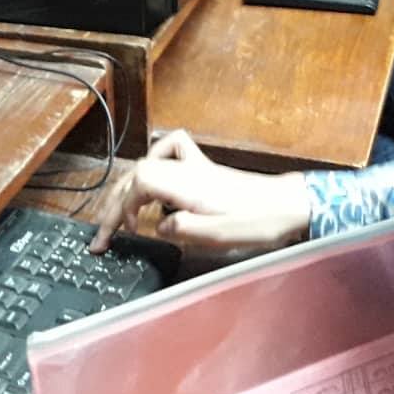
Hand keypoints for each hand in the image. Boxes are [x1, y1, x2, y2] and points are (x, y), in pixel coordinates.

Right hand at [88, 130, 311, 254]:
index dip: (121, 208)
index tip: (119, 234)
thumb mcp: (219, 235)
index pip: (138, 182)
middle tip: (105, 234)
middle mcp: (186, 169)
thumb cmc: (257, 221)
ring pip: (147, 166)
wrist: (288, 205)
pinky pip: (167, 158)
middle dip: (116, 202)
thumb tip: (158, 227)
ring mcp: (194, 167)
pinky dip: (153, 170)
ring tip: (120, 215)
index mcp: (186, 183)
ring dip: (129, 189)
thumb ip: (183, 229)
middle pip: (137, 173)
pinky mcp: (202, 171)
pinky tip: (155, 192)